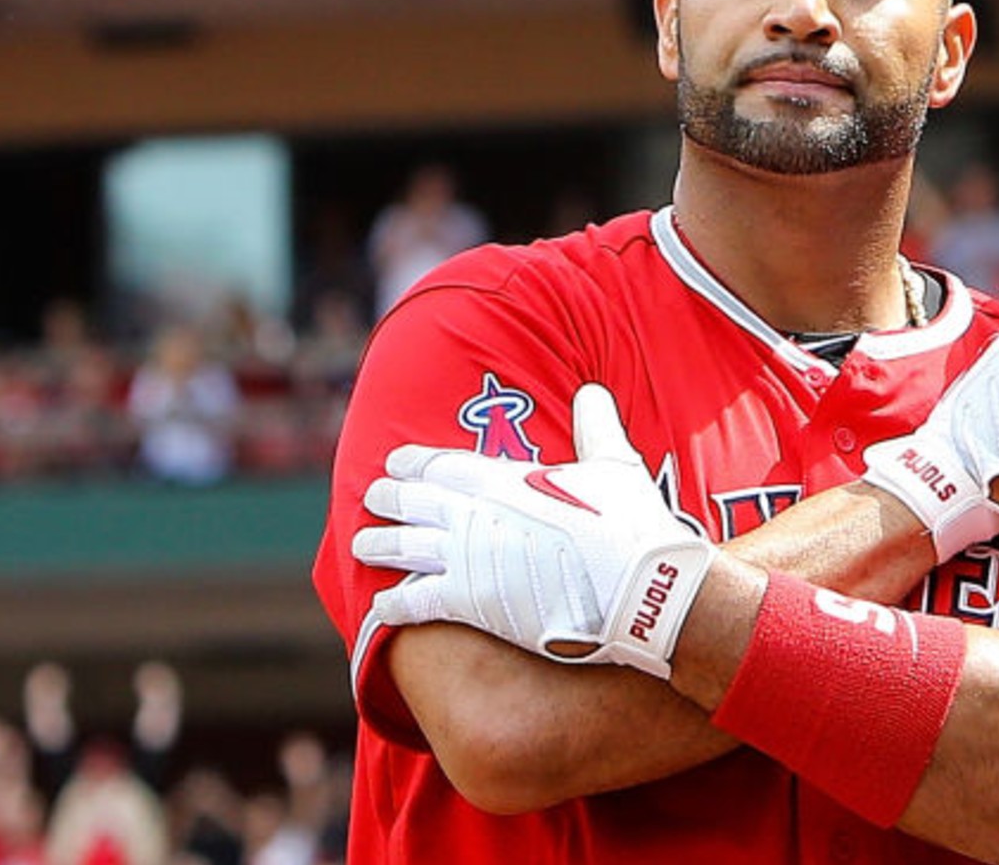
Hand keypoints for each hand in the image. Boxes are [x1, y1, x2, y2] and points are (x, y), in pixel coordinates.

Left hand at [353, 384, 713, 678]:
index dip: (415, 462)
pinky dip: (394, 603)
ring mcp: (467, 557)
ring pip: (406, 547)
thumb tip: (591, 393)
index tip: (396, 461)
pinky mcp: (470, 602)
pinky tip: (379, 605)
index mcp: (505, 477)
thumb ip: (595, 426)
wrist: (638, 586)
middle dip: (390, 497)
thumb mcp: (614, 464)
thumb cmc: (631, 524)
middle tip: (372, 496)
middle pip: (416, 500)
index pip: (443, 463)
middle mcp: (475, 512)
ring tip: (360, 543)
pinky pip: (416, 600)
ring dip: (380, 544)